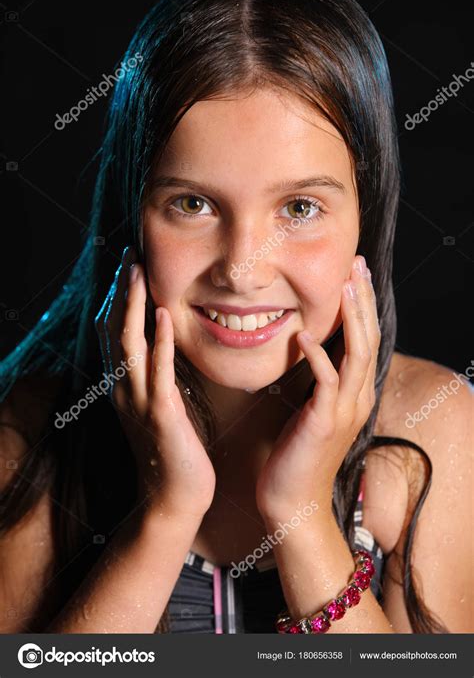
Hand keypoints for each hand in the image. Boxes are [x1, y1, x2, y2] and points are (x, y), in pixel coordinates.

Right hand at [94, 246, 215, 518]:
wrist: (176, 499)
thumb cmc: (174, 452)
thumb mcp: (160, 407)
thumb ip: (157, 377)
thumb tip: (163, 349)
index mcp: (126, 387)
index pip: (115, 333)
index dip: (120, 298)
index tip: (130, 266)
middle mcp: (125, 390)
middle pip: (115, 330)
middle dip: (122, 291)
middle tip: (129, 254)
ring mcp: (140, 402)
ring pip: (129, 344)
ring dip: (133, 306)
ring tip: (138, 271)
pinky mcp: (162, 416)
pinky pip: (158, 373)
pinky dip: (158, 342)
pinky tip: (162, 316)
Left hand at [255, 255, 380, 521]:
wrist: (294, 502)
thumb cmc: (298, 454)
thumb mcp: (314, 410)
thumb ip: (320, 382)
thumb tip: (313, 347)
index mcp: (356, 394)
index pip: (366, 339)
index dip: (363, 305)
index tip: (355, 273)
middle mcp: (358, 398)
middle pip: (369, 339)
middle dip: (363, 300)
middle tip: (356, 266)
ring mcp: (344, 411)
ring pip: (357, 355)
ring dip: (352, 319)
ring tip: (345, 287)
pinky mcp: (323, 423)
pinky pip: (326, 384)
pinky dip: (318, 358)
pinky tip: (305, 336)